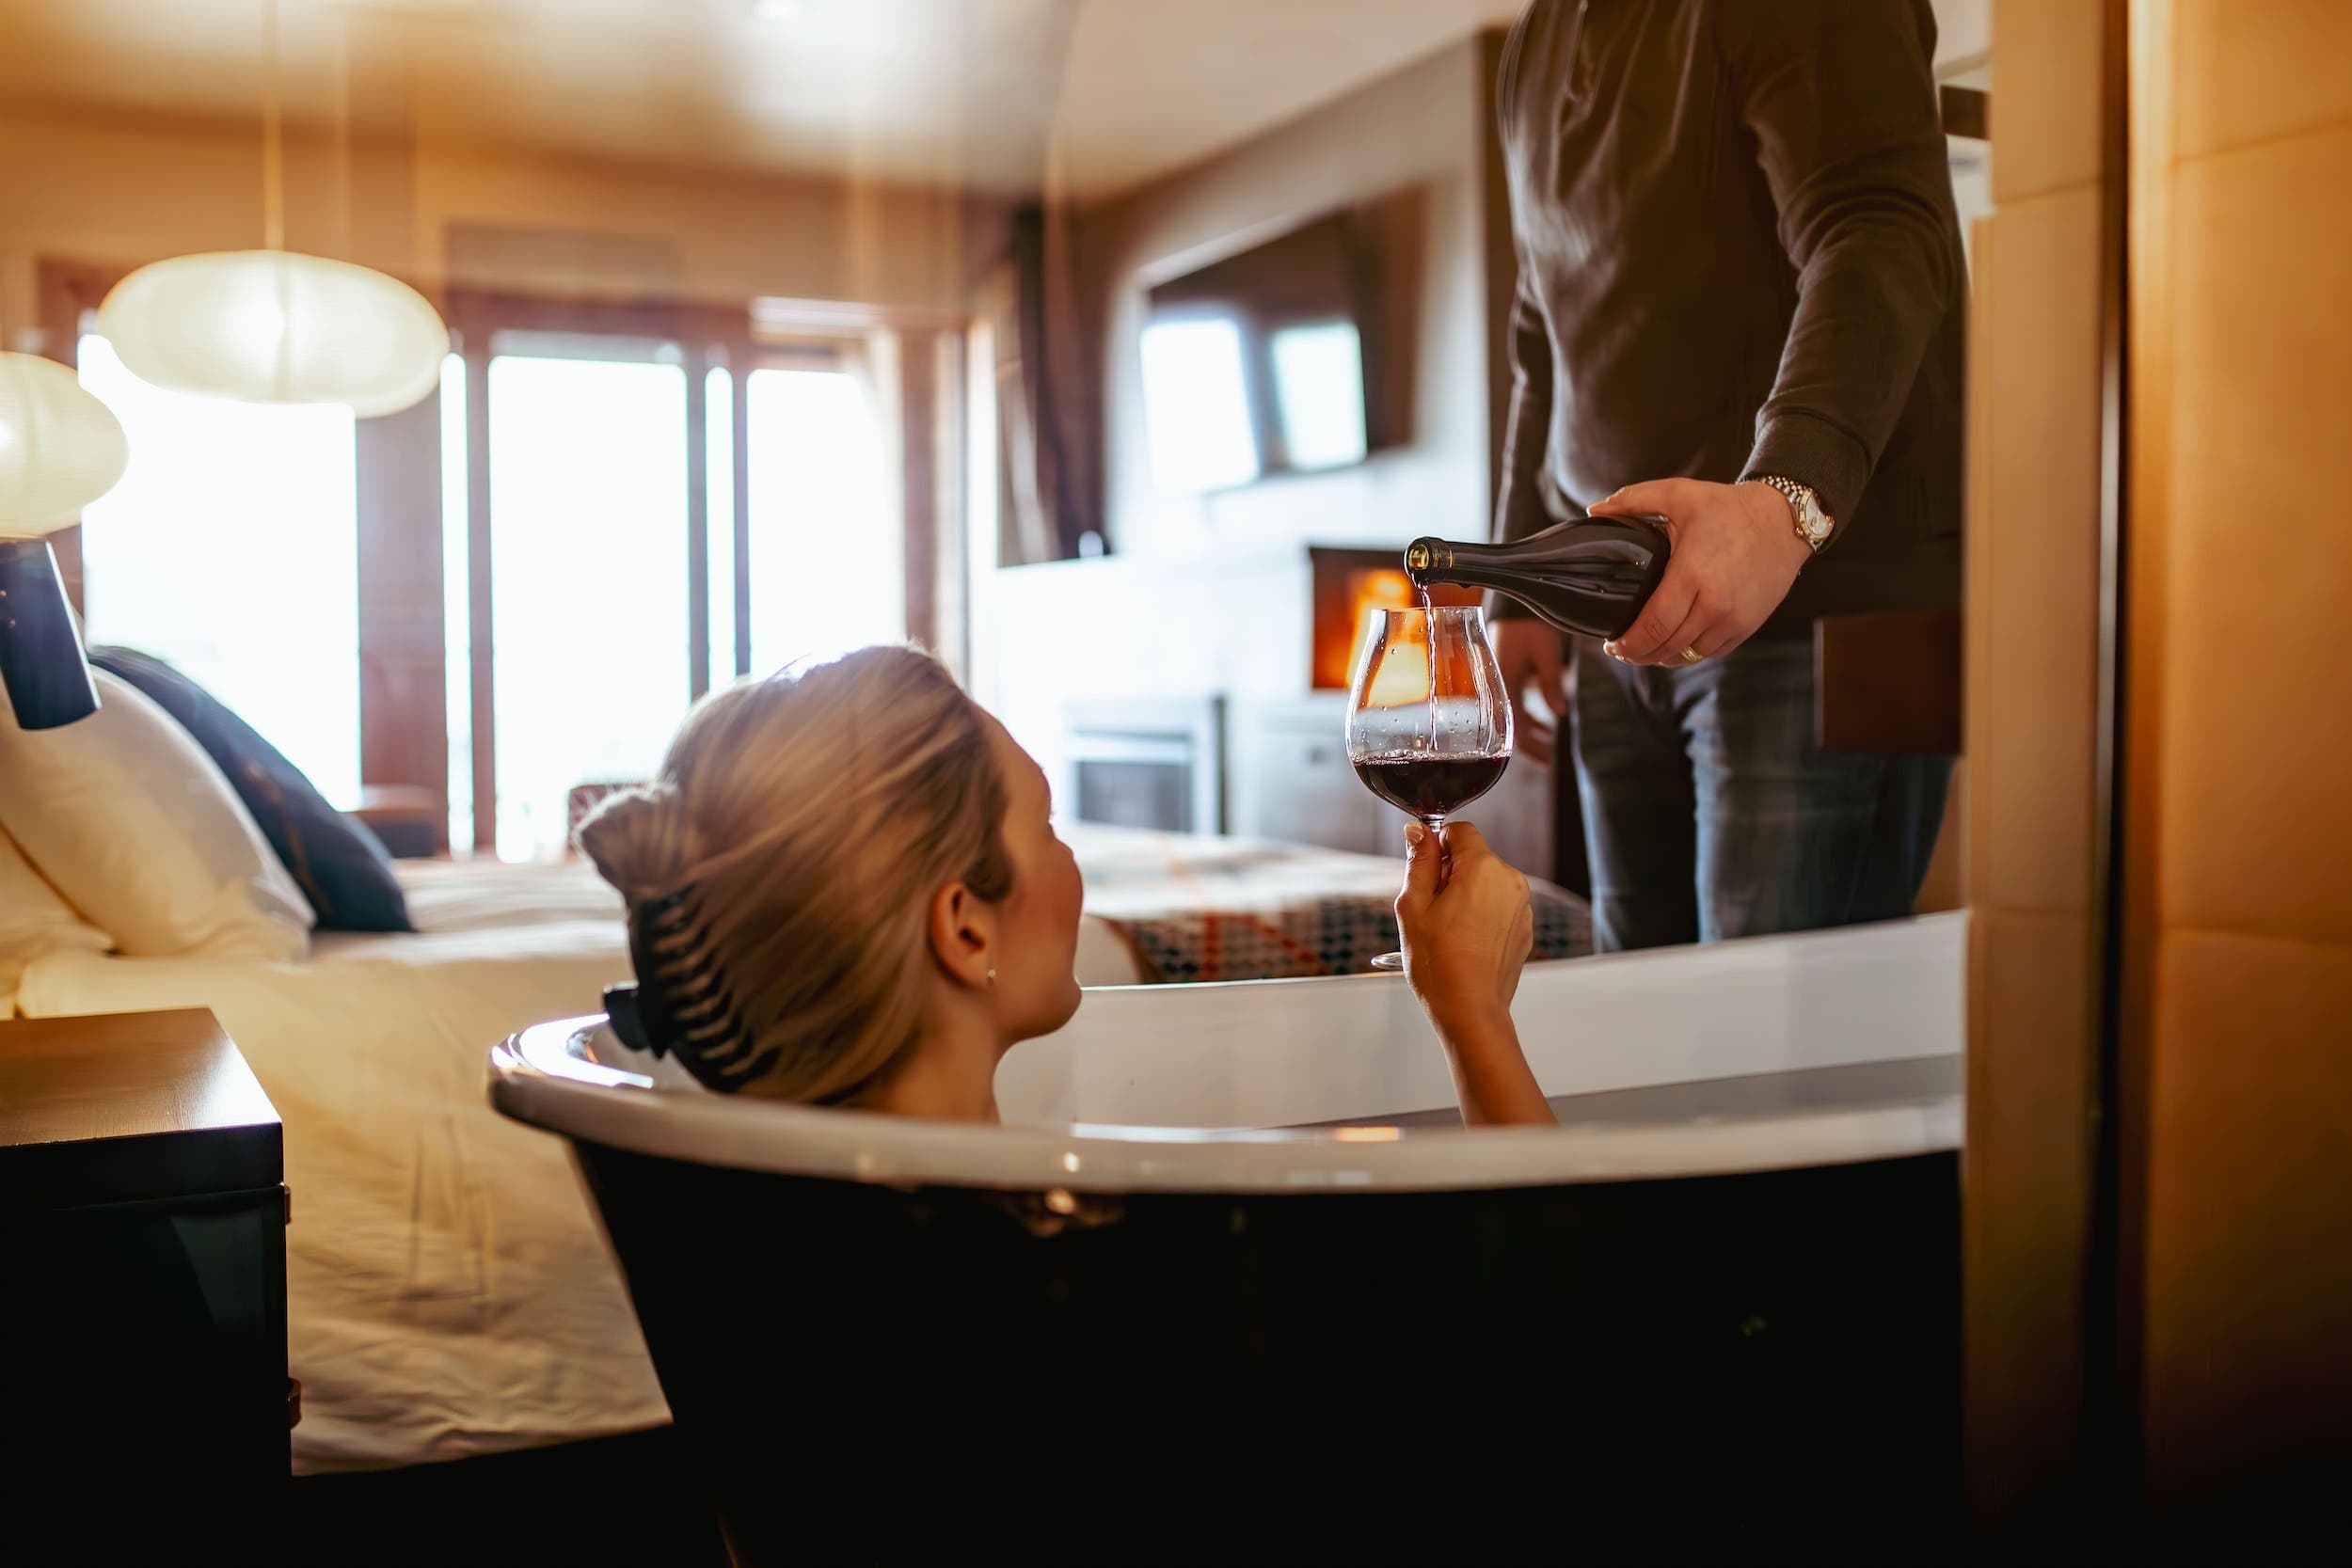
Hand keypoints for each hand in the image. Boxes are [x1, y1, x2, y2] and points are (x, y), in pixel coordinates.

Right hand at [1396, 820, 1533, 1034]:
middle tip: (1432, 909)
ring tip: (1449, 931)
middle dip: (1450, 873)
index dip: (1437, 845)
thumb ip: (1418, 861)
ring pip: (1486, 883)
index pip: (1460, 830)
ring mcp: (1522, 906)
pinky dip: (1482, 915)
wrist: (1470, 1010)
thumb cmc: (1438, 964)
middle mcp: (1510, 881)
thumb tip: (1419, 832)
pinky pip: (1499, 907)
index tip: (1425, 869)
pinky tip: (1465, 942)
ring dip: (1467, 895)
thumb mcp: (1413, 906)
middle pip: (1475, 857)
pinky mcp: (1524, 928)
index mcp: (1482, 868)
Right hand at [1492, 618, 1566, 766]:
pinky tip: (1543, 725)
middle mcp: (1497, 688)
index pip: (1512, 724)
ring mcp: (1500, 686)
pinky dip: (1529, 718)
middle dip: (1530, 746)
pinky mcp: (1505, 681)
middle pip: (1511, 728)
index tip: (1546, 759)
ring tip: (1547, 746)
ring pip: (1513, 719)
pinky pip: (1514, 707)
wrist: (1515, 608)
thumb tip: (1560, 713)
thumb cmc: (1529, 626)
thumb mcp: (1546, 652)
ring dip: (1530, 734)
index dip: (1528, 744)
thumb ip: (1551, 682)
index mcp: (1502, 683)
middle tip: (1548, 761)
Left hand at [1594, 478, 1813, 665]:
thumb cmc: (1729, 507)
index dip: (1628, 643)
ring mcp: (1734, 619)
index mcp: (1692, 575)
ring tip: (1645, 650)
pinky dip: (1689, 653)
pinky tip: (1675, 646)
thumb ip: (1633, 500)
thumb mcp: (1679, 494)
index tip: (1612, 645)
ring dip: (1662, 657)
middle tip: (1621, 650)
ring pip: (1689, 655)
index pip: (1653, 626)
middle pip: (1667, 647)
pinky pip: (1711, 652)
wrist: (1784, 520)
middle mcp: (1714, 604)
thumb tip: (1594, 509)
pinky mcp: (1748, 626)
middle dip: (1638, 654)